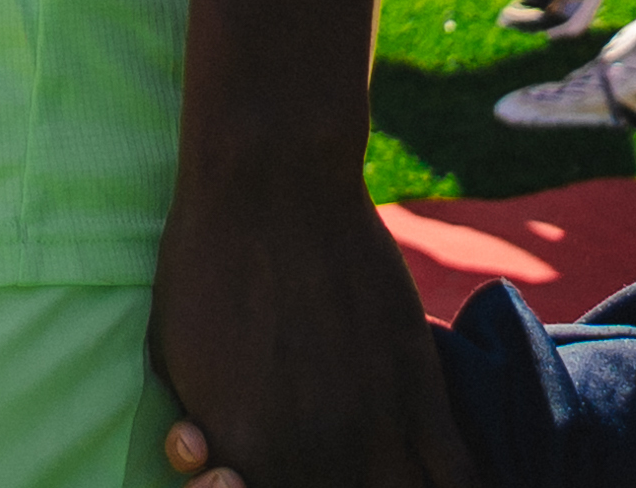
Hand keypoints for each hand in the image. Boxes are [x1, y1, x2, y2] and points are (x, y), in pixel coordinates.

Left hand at [154, 178, 473, 487]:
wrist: (271, 179)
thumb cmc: (207, 259)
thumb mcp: (175, 359)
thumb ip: (205, 433)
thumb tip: (220, 468)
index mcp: (244, 459)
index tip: (270, 474)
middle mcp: (312, 464)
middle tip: (333, 463)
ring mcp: (374, 433)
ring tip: (379, 468)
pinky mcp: (422, 396)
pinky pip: (460, 485)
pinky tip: (429, 471)